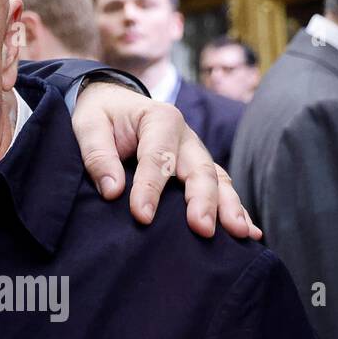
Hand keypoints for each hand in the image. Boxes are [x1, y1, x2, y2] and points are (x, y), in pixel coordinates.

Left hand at [72, 82, 260, 240]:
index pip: (157, 157)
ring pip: (218, 180)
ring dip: (229, 207)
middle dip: (203, 200)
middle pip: (200, 169)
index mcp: (160, 119)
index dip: (150, 188)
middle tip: (202, 229)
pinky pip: (221, 188)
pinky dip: (234, 208)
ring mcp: (196, 153)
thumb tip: (112, 190)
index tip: (142, 216)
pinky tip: (249, 232)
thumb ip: (97, 155)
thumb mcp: (88, 125)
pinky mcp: (199, 168)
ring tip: (240, 234)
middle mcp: (185, 136)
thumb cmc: (101, 116)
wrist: (112, 104)